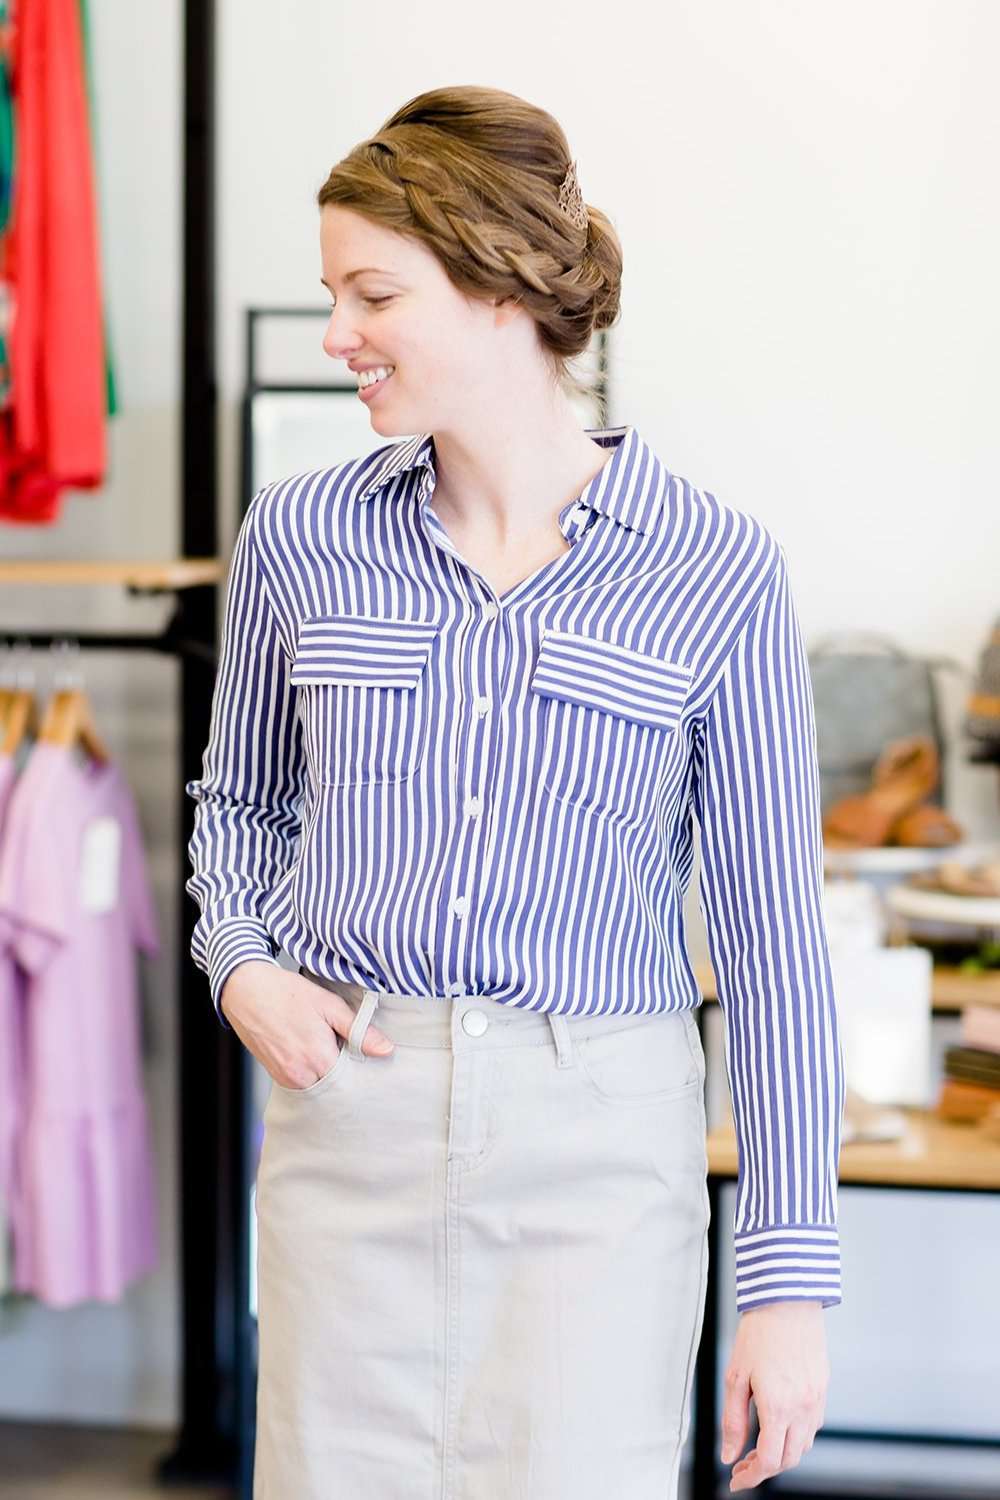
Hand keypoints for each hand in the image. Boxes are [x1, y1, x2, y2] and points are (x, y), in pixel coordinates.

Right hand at [219, 961, 394, 1087]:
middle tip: (343, 1044)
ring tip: (324, 1043)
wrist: (245, 990)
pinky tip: (310, 1048)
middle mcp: (301, 1074)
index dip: (361, 1064)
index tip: (363, 1051)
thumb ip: (359, 1030)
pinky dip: (312, 1071)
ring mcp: (286, 1078)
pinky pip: (303, 1082)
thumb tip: (386, 1050)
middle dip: (345, 1069)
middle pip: (337, 1084)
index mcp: (318, 1057)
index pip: (354, 1077)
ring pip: (320, 1084)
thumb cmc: (286, 993)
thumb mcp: (328, 1004)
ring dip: (327, 1070)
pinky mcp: (275, 1077)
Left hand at [720, 1300, 828, 1490]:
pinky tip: (778, 1426)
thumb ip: (732, 1421)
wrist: (787, 1301)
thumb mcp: (736, 1378)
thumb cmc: (758, 1334)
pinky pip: (812, 1426)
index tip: (736, 1479)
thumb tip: (729, 1454)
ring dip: (781, 1454)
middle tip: (743, 1464)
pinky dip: (795, 1436)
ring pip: (803, 1445)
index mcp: (778, 1407)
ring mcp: (816, 1400)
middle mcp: (803, 1408)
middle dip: (765, 1468)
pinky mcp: (823, 1389)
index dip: (751, 1476)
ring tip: (757, 1446)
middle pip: (788, 1459)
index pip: (769, 1461)